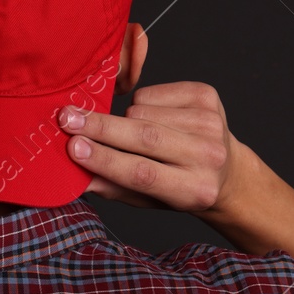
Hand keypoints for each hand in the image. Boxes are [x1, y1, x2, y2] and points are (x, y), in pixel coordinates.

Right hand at [56, 81, 253, 216]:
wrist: (228, 171)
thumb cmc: (179, 187)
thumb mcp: (147, 200)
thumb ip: (112, 187)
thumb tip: (75, 173)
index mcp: (195, 190)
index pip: (142, 172)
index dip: (105, 159)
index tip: (73, 146)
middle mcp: (209, 156)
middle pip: (145, 136)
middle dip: (100, 126)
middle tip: (66, 118)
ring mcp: (211, 123)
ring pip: (144, 110)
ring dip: (125, 118)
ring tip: (133, 131)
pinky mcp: (208, 97)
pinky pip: (152, 92)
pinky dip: (141, 102)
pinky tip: (153, 116)